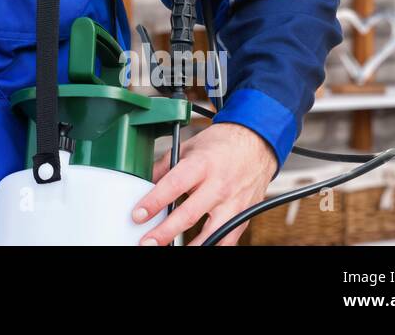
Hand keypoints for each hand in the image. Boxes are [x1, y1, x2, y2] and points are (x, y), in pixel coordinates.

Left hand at [131, 122, 276, 245]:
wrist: (257, 143)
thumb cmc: (221, 145)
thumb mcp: (189, 147)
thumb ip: (165, 166)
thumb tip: (145, 182)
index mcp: (202, 165)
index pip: (174, 185)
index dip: (154, 202)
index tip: (138, 215)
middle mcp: (218, 185)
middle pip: (188, 214)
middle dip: (165, 232)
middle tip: (146, 242)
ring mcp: (233, 204)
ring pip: (210, 233)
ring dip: (189, 246)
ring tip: (168, 250)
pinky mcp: (243, 216)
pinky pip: (227, 240)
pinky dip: (212, 245)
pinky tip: (196, 247)